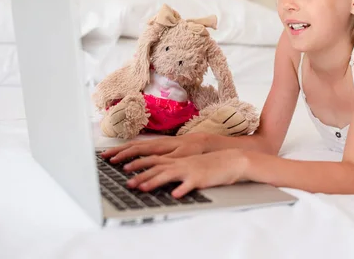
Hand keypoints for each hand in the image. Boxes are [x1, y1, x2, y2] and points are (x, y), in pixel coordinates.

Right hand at [100, 133, 206, 163]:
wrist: (201, 141)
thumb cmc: (192, 150)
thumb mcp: (181, 156)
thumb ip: (167, 160)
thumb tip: (153, 163)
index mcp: (158, 146)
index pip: (137, 149)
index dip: (124, 155)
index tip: (113, 161)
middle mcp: (155, 142)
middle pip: (131, 145)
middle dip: (117, 151)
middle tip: (103, 157)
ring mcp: (155, 142)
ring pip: (134, 145)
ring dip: (121, 150)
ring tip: (108, 155)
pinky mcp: (157, 145)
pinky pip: (138, 146)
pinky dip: (128, 149)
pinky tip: (124, 154)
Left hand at [125, 149, 248, 197]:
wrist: (230, 160)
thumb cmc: (208, 164)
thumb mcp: (189, 165)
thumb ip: (174, 169)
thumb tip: (157, 175)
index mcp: (177, 160)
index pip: (153, 159)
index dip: (138, 163)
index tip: (123, 168)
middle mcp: (180, 164)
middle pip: (157, 168)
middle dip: (140, 175)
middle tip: (127, 183)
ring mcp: (189, 170)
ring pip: (169, 175)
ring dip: (154, 181)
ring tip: (142, 188)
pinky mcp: (200, 179)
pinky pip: (189, 185)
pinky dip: (181, 189)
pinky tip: (174, 195)